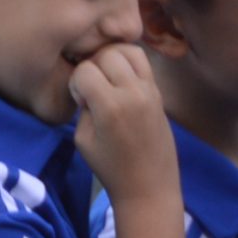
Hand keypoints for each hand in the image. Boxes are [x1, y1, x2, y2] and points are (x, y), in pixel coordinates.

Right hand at [70, 44, 178, 202]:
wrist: (149, 186)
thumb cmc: (110, 168)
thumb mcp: (83, 138)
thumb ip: (84, 106)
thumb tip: (89, 85)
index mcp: (111, 106)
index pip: (85, 69)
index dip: (76, 82)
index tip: (81, 102)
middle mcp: (134, 93)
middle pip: (107, 53)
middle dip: (94, 65)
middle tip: (94, 88)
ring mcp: (151, 91)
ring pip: (130, 51)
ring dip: (114, 59)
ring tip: (108, 79)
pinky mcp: (160, 95)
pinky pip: (145, 64)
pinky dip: (130, 64)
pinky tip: (121, 81)